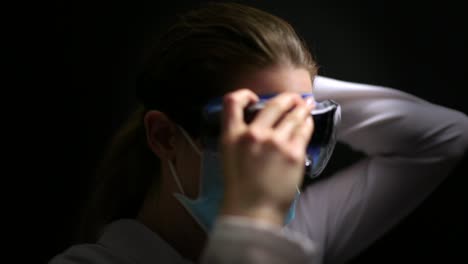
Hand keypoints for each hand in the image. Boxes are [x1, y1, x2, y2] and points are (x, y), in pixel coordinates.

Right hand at [220, 89, 314, 225]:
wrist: (253, 210)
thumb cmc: (240, 188)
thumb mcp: (229, 157)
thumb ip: (240, 137)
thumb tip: (259, 122)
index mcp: (232, 136)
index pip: (232, 101)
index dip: (244, 95)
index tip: (254, 98)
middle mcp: (253, 135)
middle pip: (273, 104)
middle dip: (287, 98)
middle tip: (294, 99)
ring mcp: (275, 143)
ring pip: (294, 115)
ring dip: (302, 108)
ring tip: (307, 106)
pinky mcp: (293, 153)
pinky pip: (304, 130)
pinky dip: (307, 123)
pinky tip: (309, 123)